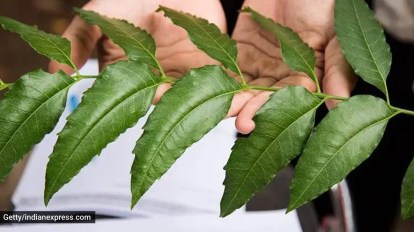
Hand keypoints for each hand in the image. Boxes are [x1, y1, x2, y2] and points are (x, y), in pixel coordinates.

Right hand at [49, 0, 225, 101]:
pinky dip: (231, 95)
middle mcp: (156, 84)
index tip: (150, 102)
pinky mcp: (210, 70)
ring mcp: (184, 79)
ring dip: (209, 109)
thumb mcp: (97, 18)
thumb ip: (76, 43)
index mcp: (129, 79)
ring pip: (196, 102)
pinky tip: (241, 99)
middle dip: (178, 113)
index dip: (140, 104)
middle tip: (190, 111)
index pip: (133, 101)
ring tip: (222, 112)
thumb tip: (56, 76)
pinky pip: (221, 87)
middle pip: (167, 107)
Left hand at [228, 0, 356, 133]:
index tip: (255, 122)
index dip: (274, 111)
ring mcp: (262, 63)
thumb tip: (340, 103)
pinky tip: (213, 90)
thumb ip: (339, 68)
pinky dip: (221, 79)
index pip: (290, 100)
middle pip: (265, 99)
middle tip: (241, 123)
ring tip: (225, 111)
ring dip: (235, 101)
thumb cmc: (322, 1)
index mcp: (310, 75)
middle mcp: (284, 74)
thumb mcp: (337, 34)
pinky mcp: (243, 50)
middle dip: (251, 111)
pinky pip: (231, 68)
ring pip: (247, 88)